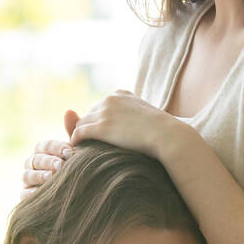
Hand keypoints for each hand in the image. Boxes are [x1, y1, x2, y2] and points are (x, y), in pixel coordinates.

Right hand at [19, 109, 79, 200]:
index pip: (43, 146)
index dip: (55, 147)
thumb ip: (73, 134)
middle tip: (61, 165)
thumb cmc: (78, 170)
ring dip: (39, 176)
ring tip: (52, 177)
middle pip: (34, 159)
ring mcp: (28, 181)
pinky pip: (24, 194)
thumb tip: (69, 111)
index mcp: (43, 152)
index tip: (70, 151)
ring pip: (27, 175)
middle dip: (47, 161)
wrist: (84, 197)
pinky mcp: (26, 197)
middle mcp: (32, 165)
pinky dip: (31, 193)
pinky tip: (42, 193)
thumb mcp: (78, 153)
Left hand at [67, 89, 182, 160]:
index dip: (99, 121)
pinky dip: (75, 141)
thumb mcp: (146, 116)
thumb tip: (131, 127)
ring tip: (81, 148)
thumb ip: (134, 117)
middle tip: (89, 143)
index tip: (102, 135)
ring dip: (80, 135)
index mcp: (120, 94)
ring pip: (81, 123)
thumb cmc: (162, 132)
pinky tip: (77, 149)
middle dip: (88, 127)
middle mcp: (110, 99)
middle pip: (88, 114)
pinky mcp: (101, 127)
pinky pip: (79, 133)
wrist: (167, 136)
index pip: (100, 106)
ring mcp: (105, 112)